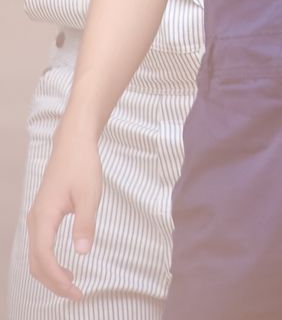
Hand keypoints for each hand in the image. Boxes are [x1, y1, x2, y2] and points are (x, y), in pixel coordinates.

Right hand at [27, 123, 101, 299]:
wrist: (73, 143)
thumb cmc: (82, 165)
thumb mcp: (89, 194)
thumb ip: (85, 222)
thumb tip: (83, 252)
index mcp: (44, 215)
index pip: (44, 256)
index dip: (57, 278)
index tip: (75, 290)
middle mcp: (35, 219)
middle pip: (36, 262)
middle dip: (53, 282)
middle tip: (76, 294)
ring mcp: (37, 218)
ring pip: (36, 256)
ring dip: (50, 275)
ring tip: (72, 285)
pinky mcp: (42, 215)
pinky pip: (40, 247)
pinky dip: (49, 263)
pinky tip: (65, 267)